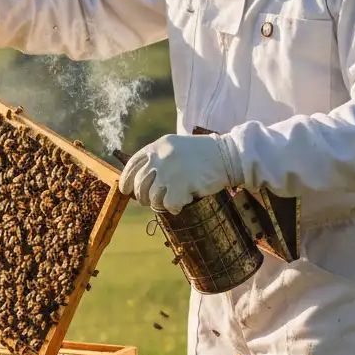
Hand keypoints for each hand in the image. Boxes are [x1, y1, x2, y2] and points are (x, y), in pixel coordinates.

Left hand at [119, 134, 236, 213]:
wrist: (228, 155)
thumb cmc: (202, 155)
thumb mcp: (175, 148)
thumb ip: (157, 160)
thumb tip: (139, 182)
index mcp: (157, 147)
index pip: (132, 165)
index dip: (126, 180)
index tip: (126, 190)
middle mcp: (160, 157)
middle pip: (139, 184)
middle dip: (143, 196)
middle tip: (151, 201)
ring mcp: (170, 171)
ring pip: (153, 197)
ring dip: (160, 203)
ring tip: (172, 200)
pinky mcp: (181, 184)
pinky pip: (169, 204)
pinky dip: (175, 207)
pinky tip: (183, 202)